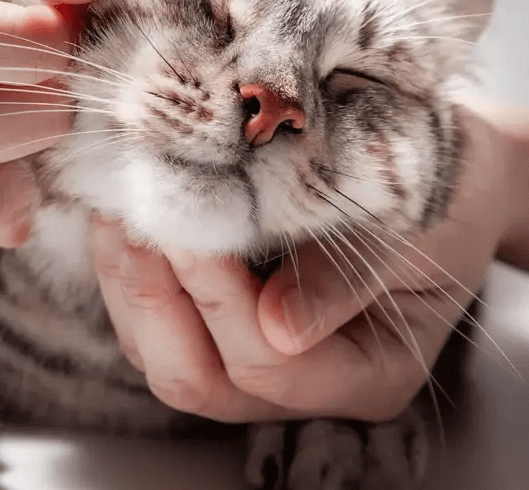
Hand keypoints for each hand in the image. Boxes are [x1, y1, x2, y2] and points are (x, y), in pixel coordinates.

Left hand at [89, 105, 511, 422]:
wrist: (445, 173)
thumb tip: (277, 327)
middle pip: (196, 379)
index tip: (184, 220)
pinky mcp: (210, 324)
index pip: (269, 364)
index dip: (217, 296)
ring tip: (115, 203)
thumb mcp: (415, 224)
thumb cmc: (443, 190)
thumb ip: (347, 275)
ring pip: (157, 352)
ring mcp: (247, 360)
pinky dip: (126, 267)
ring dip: (126, 278)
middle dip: (152, 293)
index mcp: (368, 377)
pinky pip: (148, 318)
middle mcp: (300, 388)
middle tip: (131, 213)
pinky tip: (120, 211)